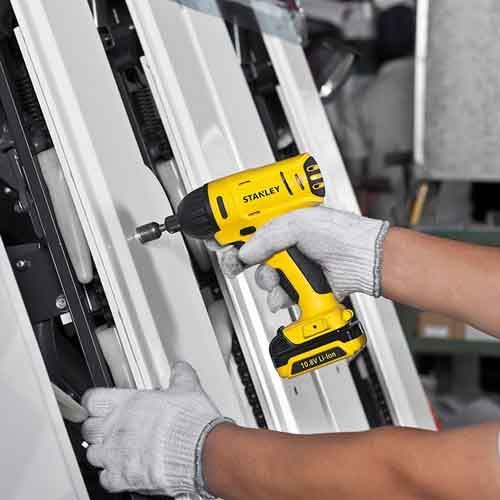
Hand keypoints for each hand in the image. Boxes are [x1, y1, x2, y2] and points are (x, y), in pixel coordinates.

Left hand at [81, 362, 230, 496]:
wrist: (200, 452)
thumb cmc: (191, 422)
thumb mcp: (188, 389)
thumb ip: (180, 377)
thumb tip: (180, 369)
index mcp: (129, 403)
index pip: (93, 400)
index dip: (95, 402)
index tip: (98, 404)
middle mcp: (117, 428)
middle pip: (89, 427)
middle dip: (97, 428)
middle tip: (110, 427)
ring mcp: (116, 454)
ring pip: (92, 454)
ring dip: (102, 452)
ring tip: (117, 450)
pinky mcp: (122, 478)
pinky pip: (105, 479)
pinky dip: (112, 476)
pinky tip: (123, 471)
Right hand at [219, 207, 388, 308]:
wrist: (362, 260)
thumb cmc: (340, 233)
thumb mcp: (298, 224)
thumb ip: (267, 237)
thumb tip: (246, 251)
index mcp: (285, 224)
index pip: (252, 230)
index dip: (235, 238)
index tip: (222, 245)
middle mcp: (289, 245)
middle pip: (255, 258)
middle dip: (252, 264)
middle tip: (244, 264)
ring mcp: (296, 267)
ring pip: (266, 279)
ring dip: (269, 282)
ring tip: (280, 278)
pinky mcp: (303, 287)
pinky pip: (280, 295)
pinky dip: (280, 297)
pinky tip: (286, 293)